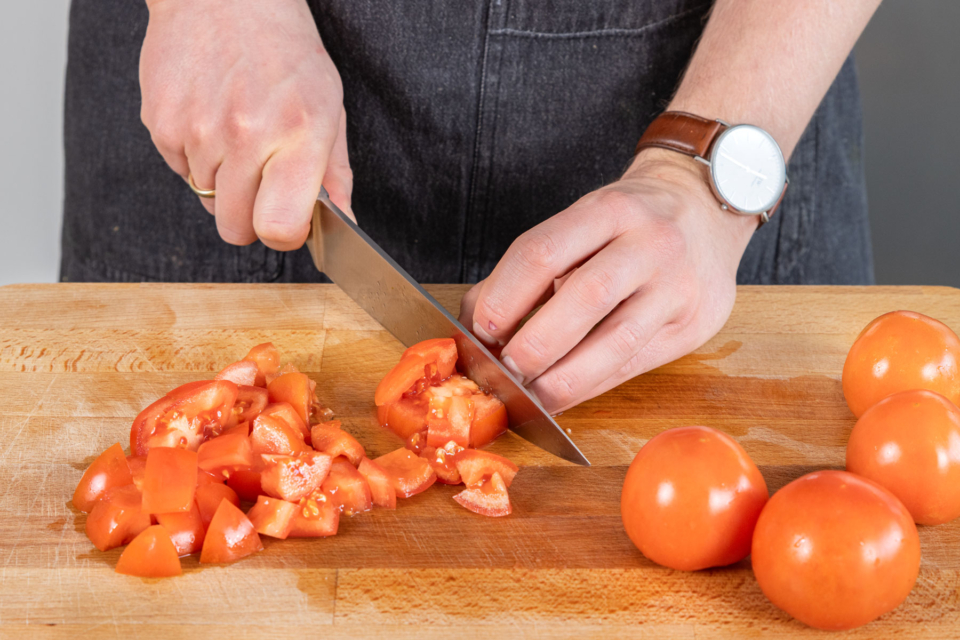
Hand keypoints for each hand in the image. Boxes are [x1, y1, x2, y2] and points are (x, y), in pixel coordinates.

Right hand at [139, 0, 351, 249]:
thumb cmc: (286, 53)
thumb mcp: (328, 108)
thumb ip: (335, 173)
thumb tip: (345, 223)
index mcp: (296, 135)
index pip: (278, 228)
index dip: (284, 235)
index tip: (288, 222)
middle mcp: (245, 136)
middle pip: (236, 229)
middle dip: (252, 218)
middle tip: (264, 182)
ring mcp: (197, 131)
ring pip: (208, 202)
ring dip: (225, 183)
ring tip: (239, 135)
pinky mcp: (161, 125)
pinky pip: (181, 173)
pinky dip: (197, 160)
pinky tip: (212, 121)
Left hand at [459, 149, 756, 413]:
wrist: (708, 206)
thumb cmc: (630, 221)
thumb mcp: (583, 220)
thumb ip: (534, 266)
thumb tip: (479, 318)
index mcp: (609, 210)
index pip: (544, 252)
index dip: (505, 295)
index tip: (481, 329)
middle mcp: (650, 243)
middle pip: (584, 297)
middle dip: (536, 342)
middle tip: (504, 369)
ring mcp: (678, 286)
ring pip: (618, 340)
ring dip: (567, 376)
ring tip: (533, 395)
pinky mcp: (695, 323)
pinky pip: (636, 362)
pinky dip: (595, 383)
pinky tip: (567, 392)